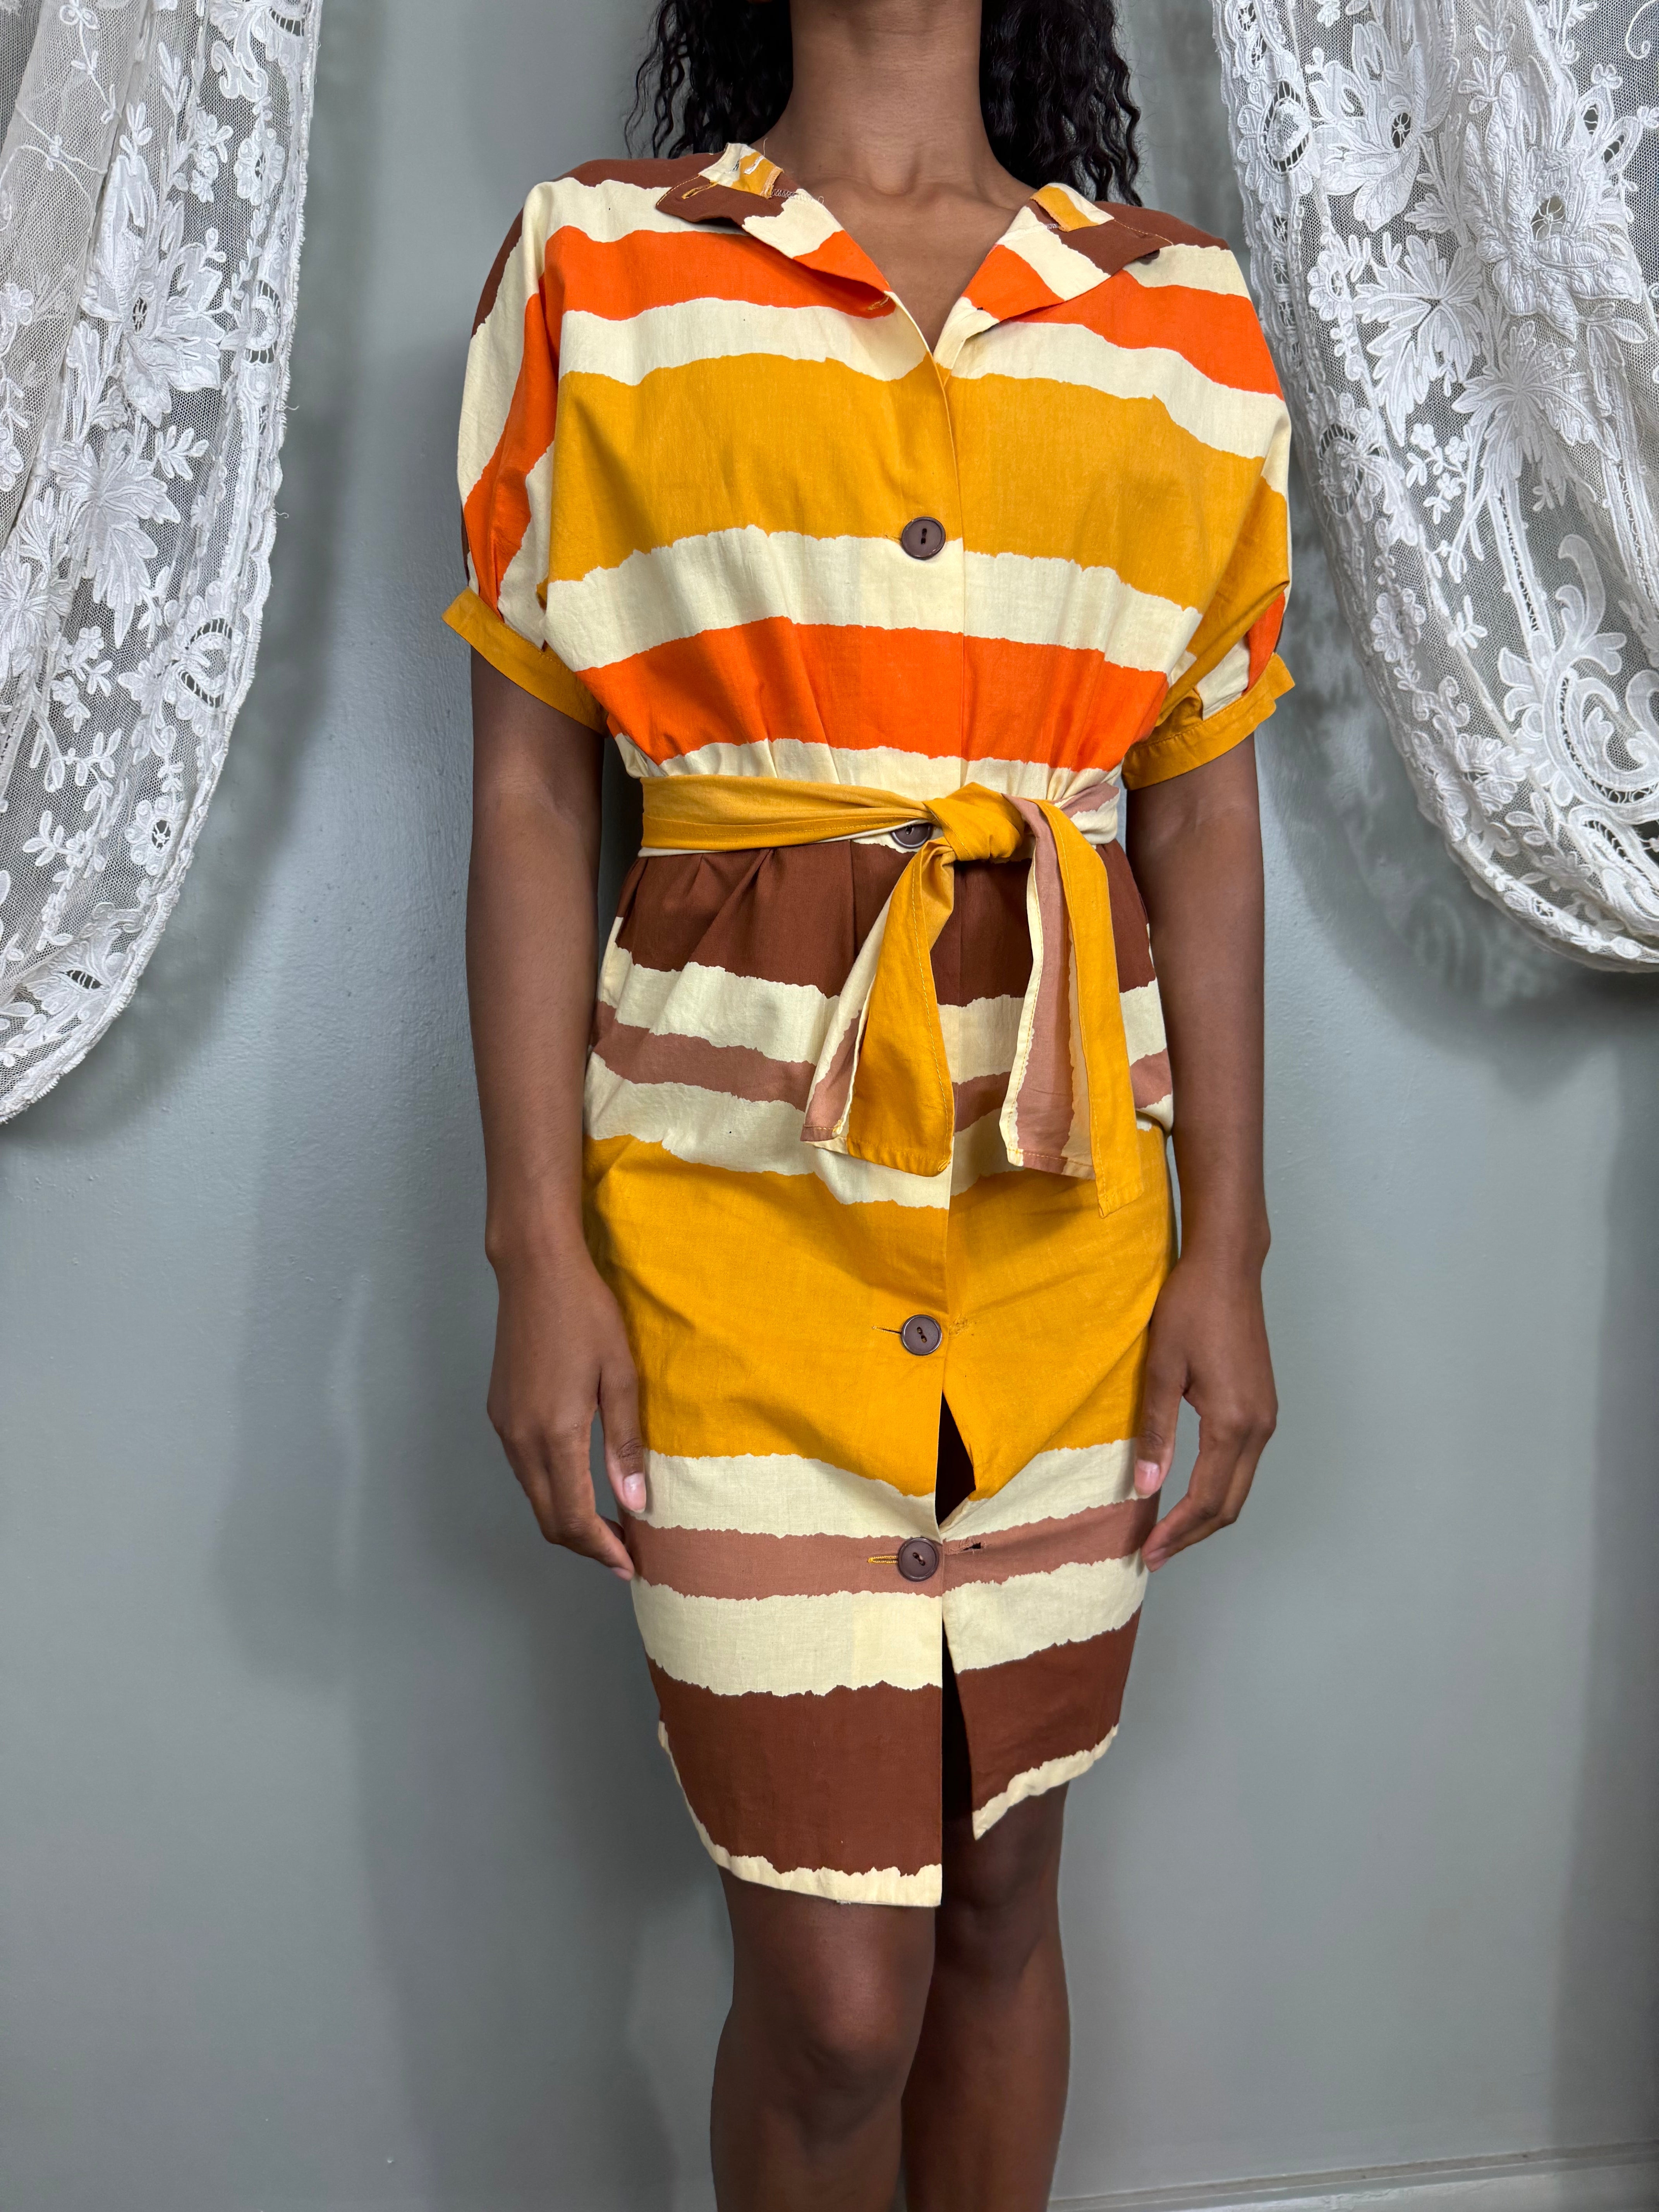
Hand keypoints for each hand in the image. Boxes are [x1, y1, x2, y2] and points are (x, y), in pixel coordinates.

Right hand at [486, 1247, 644, 1578]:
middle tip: (624, 1555)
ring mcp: (504, 1426)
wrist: (535, 1270)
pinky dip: (551, 1491)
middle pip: (547, 1518)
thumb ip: (625, 1444)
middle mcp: (520, 1438)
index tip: (629, 1564)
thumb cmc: (585, 1313)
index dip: (602, 1549)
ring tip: (609, 1526)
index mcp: (554, 1432)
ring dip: (567, 1519)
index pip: (573, 1516)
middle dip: (586, 1545)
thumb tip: (635, 1502)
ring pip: (533, 1496)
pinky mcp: (500, 1412)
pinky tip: (579, 1484)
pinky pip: (524, 1470)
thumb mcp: (619, 1376)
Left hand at [1132, 1251, 1276, 1572]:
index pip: (1206, 1499)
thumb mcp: (1162, 1369)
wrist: (1227, 1268)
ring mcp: (1266, 1417)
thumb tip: (1146, 1487)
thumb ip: (1156, 1432)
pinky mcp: (1262, 1406)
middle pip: (1230, 1505)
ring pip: (1239, 1487)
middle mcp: (1259, 1427)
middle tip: (1153, 1554)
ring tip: (1167, 1532)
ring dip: (1206, 1515)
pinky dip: (1218, 1488)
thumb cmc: (1190, 1309)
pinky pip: (1243, 1464)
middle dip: (1192, 1535)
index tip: (1148, 1552)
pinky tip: (1190, 1492)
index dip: (1176, 1532)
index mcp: (1233, 1423)